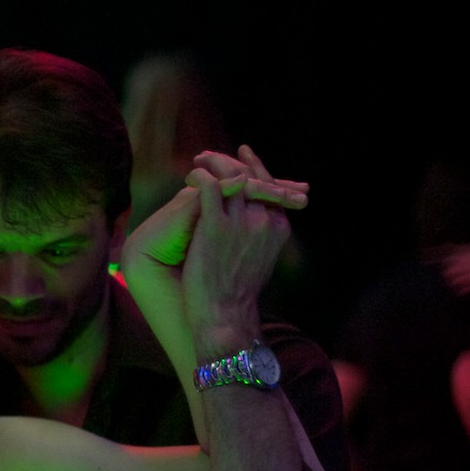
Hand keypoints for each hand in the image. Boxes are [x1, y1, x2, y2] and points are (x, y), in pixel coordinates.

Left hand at [121, 144, 306, 277]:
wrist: (225, 315)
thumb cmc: (237, 293)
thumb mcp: (261, 260)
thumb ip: (261, 236)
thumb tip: (254, 223)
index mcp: (278, 228)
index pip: (270, 186)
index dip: (254, 168)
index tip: (242, 155)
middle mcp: (264, 221)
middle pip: (250, 177)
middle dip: (230, 162)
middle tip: (210, 155)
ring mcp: (241, 223)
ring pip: (230, 177)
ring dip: (213, 165)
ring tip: (199, 161)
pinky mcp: (215, 227)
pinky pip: (208, 188)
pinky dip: (200, 177)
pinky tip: (191, 177)